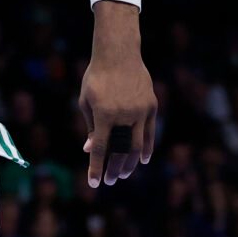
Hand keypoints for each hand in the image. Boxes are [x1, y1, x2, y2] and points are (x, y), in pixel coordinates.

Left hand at [78, 5, 154, 188]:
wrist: (118, 54)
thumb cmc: (96, 78)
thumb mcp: (86, 101)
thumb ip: (90, 127)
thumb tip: (91, 150)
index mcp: (104, 114)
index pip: (101, 148)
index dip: (96, 168)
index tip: (94, 183)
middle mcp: (124, 114)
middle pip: (120, 151)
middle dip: (114, 168)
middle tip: (111, 180)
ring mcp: (140, 110)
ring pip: (137, 145)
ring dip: (130, 163)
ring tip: (124, 173)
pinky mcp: (151, 105)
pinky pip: (149, 132)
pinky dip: (146, 148)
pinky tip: (142, 159)